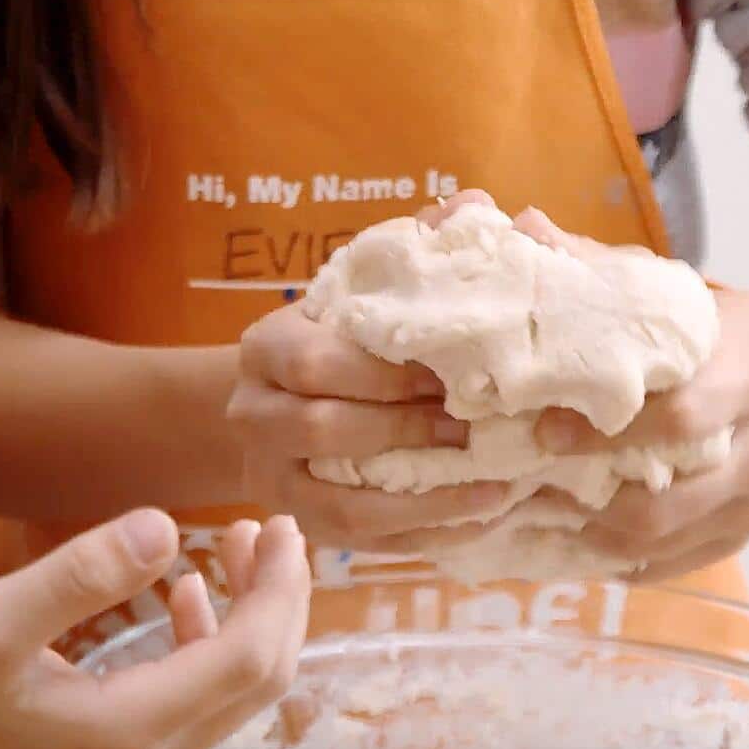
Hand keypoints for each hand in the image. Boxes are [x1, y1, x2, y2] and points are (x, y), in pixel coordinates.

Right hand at [0, 509, 309, 748]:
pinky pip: (199, 695)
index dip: (280, 588)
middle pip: (262, 675)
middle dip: (280, 596)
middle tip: (277, 528)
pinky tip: (187, 594)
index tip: (282, 525)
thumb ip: (80, 575)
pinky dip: (210, 639)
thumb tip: (166, 525)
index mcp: (134, 726)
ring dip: (250, 613)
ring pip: (236, 686)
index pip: (251, 656)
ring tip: (240, 543)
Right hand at [229, 212, 510, 548]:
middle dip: (407, 430)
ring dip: (425, 499)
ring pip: (342, 503)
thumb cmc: (347, 337)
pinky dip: (426, 534)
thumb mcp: (368, 289)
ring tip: (495, 488)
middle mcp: (252, 415)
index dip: (383, 372)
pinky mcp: (304, 525)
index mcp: (266, 347)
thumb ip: (417, 249)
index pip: (314, 361)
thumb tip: (474, 205)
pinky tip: (480, 518)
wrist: (286, 400)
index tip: (450, 374)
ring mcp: (273, 479)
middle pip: (323, 430)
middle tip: (479, 428)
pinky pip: (364, 542)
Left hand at [523, 211, 748, 581]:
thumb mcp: (650, 288)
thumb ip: (588, 264)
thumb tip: (522, 228)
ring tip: (541, 516)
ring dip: (596, 537)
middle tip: (528, 490)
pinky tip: (576, 538)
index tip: (542, 434)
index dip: (604, 434)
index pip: (678, 418)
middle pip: (670, 498)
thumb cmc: (693, 328)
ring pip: (666, 540)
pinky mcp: (747, 530)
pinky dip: (620, 559)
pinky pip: (674, 564)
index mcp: (745, 375)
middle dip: (591, 500)